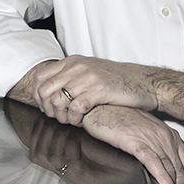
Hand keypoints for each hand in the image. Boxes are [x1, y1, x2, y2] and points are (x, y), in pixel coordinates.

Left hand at [33, 56, 182, 124]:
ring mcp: (88, 77)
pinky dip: (75, 119)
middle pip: (45, 90)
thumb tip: (50, 91)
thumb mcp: (90, 72)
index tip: (46, 107)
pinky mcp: (99, 90)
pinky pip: (76, 108)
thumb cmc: (119, 81)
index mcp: (73, 62)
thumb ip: (71, 77)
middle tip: (58, 117)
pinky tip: (82, 121)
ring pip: (58, 100)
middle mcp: (77, 67)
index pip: (40, 77)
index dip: (38, 95)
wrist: (145, 82)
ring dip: (62, 116)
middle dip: (48, 109)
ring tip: (71, 120)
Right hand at [79, 104, 183, 183]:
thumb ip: (157, 155)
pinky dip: (163, 177)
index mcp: (171, 138)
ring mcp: (153, 139)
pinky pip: (154, 162)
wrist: (100, 104)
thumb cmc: (118, 118)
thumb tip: (162, 178)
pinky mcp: (136, 141)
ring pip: (171, 173)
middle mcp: (167, 139)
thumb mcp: (144, 136)